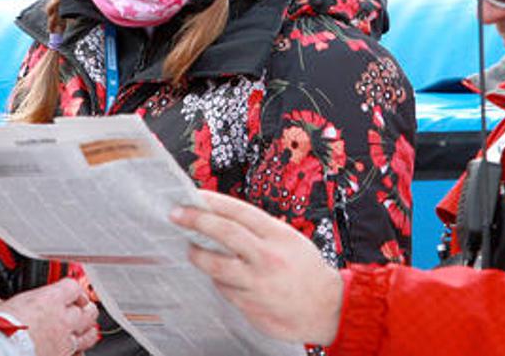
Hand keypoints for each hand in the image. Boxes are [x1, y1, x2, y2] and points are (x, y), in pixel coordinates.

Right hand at [0, 278, 98, 354]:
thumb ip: (8, 303)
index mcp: (50, 300)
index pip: (74, 287)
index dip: (73, 291)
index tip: (71, 294)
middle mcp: (63, 320)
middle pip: (88, 310)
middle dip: (85, 309)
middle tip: (79, 310)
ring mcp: (64, 343)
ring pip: (90, 334)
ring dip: (86, 330)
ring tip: (81, 329)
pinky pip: (79, 354)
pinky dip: (78, 352)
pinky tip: (73, 351)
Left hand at [170, 190, 343, 345]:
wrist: (328, 309)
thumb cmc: (307, 270)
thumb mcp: (289, 240)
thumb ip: (260, 230)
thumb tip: (223, 217)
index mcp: (278, 235)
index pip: (239, 212)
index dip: (213, 201)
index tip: (194, 196)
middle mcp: (266, 257)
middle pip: (223, 233)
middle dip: (196, 221)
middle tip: (177, 215)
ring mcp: (257, 283)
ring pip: (216, 266)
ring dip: (199, 255)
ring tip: (191, 249)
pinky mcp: (251, 306)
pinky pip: (225, 289)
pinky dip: (218, 280)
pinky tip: (218, 275)